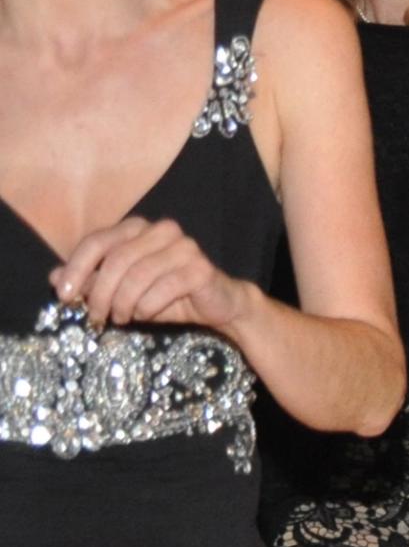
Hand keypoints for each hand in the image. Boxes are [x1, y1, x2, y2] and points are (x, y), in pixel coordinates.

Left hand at [48, 216, 253, 335]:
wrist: (216, 305)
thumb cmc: (165, 294)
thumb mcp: (120, 289)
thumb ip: (90, 280)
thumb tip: (54, 278)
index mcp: (139, 227)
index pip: (97, 241)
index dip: (75, 269)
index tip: (63, 296)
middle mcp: (162, 230)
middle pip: (116, 260)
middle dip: (99, 293)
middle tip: (95, 317)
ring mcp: (185, 247)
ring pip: (138, 275)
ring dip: (123, 303)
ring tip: (121, 318)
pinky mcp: (201, 268)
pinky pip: (164, 288)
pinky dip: (148, 306)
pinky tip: (145, 314)